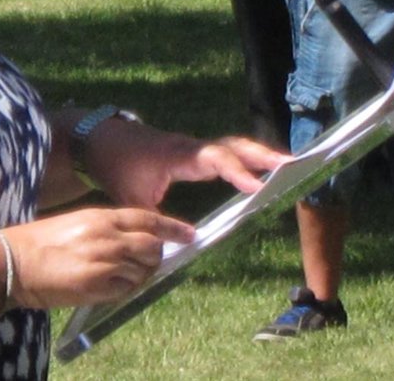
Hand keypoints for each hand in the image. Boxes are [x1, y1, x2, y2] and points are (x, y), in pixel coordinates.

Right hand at [3, 207, 193, 308]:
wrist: (16, 261)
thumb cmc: (43, 240)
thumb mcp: (78, 222)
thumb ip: (108, 228)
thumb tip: (136, 239)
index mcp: (101, 216)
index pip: (148, 219)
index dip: (172, 227)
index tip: (190, 234)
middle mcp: (108, 237)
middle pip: (152, 247)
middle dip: (157, 255)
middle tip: (150, 260)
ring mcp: (104, 263)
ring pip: (143, 270)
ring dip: (140, 274)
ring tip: (124, 274)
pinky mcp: (98, 286)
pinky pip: (127, 289)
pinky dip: (126, 288)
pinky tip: (111, 285)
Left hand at [88, 121, 289, 208]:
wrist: (99, 140)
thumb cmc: (115, 167)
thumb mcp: (131, 199)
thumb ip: (155, 223)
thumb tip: (173, 253)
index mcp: (179, 155)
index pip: (215, 159)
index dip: (238, 172)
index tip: (259, 187)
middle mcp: (191, 148)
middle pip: (233, 146)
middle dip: (262, 155)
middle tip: (293, 165)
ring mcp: (193, 148)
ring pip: (232, 147)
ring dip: (259, 155)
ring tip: (289, 167)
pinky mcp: (192, 153)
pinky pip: (224, 153)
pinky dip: (245, 160)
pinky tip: (263, 172)